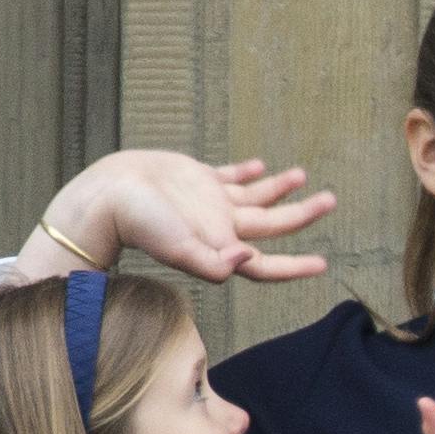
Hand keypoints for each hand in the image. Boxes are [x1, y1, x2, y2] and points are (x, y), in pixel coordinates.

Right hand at [28, 150, 337, 284]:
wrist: (103, 196)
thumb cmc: (137, 225)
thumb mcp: (177, 248)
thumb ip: (212, 262)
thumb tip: (248, 258)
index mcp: (220, 246)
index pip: (265, 263)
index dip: (294, 267)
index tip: (324, 265)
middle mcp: (219, 226)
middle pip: (271, 225)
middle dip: (301, 214)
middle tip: (331, 201)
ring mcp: (208, 202)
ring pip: (254, 197)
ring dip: (279, 188)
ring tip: (303, 176)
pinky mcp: (194, 179)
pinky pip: (228, 176)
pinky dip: (247, 172)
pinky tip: (260, 166)